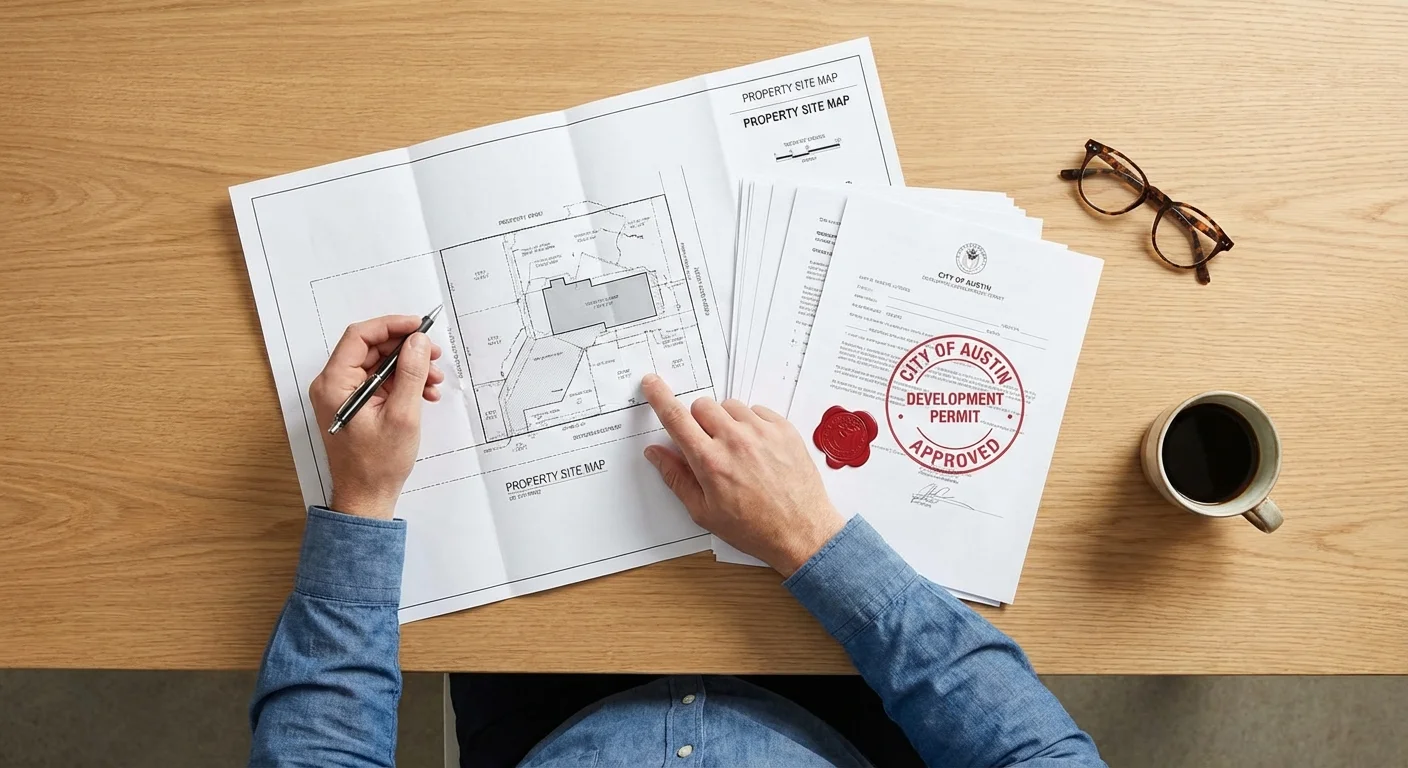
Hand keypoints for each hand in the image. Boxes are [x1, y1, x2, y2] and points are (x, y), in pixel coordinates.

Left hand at [309, 315, 445, 519]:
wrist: (366, 497)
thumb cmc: (377, 464)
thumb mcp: (402, 415)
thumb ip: (410, 373)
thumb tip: (418, 342)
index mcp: (335, 384)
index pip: (360, 336)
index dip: (392, 326)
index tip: (419, 327)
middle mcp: (333, 385)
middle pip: (371, 349)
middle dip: (406, 350)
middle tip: (434, 356)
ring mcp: (343, 395)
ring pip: (378, 365)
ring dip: (409, 368)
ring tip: (433, 382)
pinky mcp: (355, 404)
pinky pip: (380, 382)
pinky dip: (403, 383)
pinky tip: (424, 394)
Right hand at [640, 374, 844, 575]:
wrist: (801, 532)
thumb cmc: (753, 528)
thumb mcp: (704, 512)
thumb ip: (676, 478)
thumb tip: (655, 453)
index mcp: (710, 462)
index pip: (676, 419)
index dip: (659, 397)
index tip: (652, 383)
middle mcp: (735, 440)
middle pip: (702, 406)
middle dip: (698, 421)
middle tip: (708, 446)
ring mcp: (762, 432)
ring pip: (729, 406)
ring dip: (725, 422)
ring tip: (737, 451)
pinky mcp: (784, 429)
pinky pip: (757, 411)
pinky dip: (751, 424)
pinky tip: (757, 449)